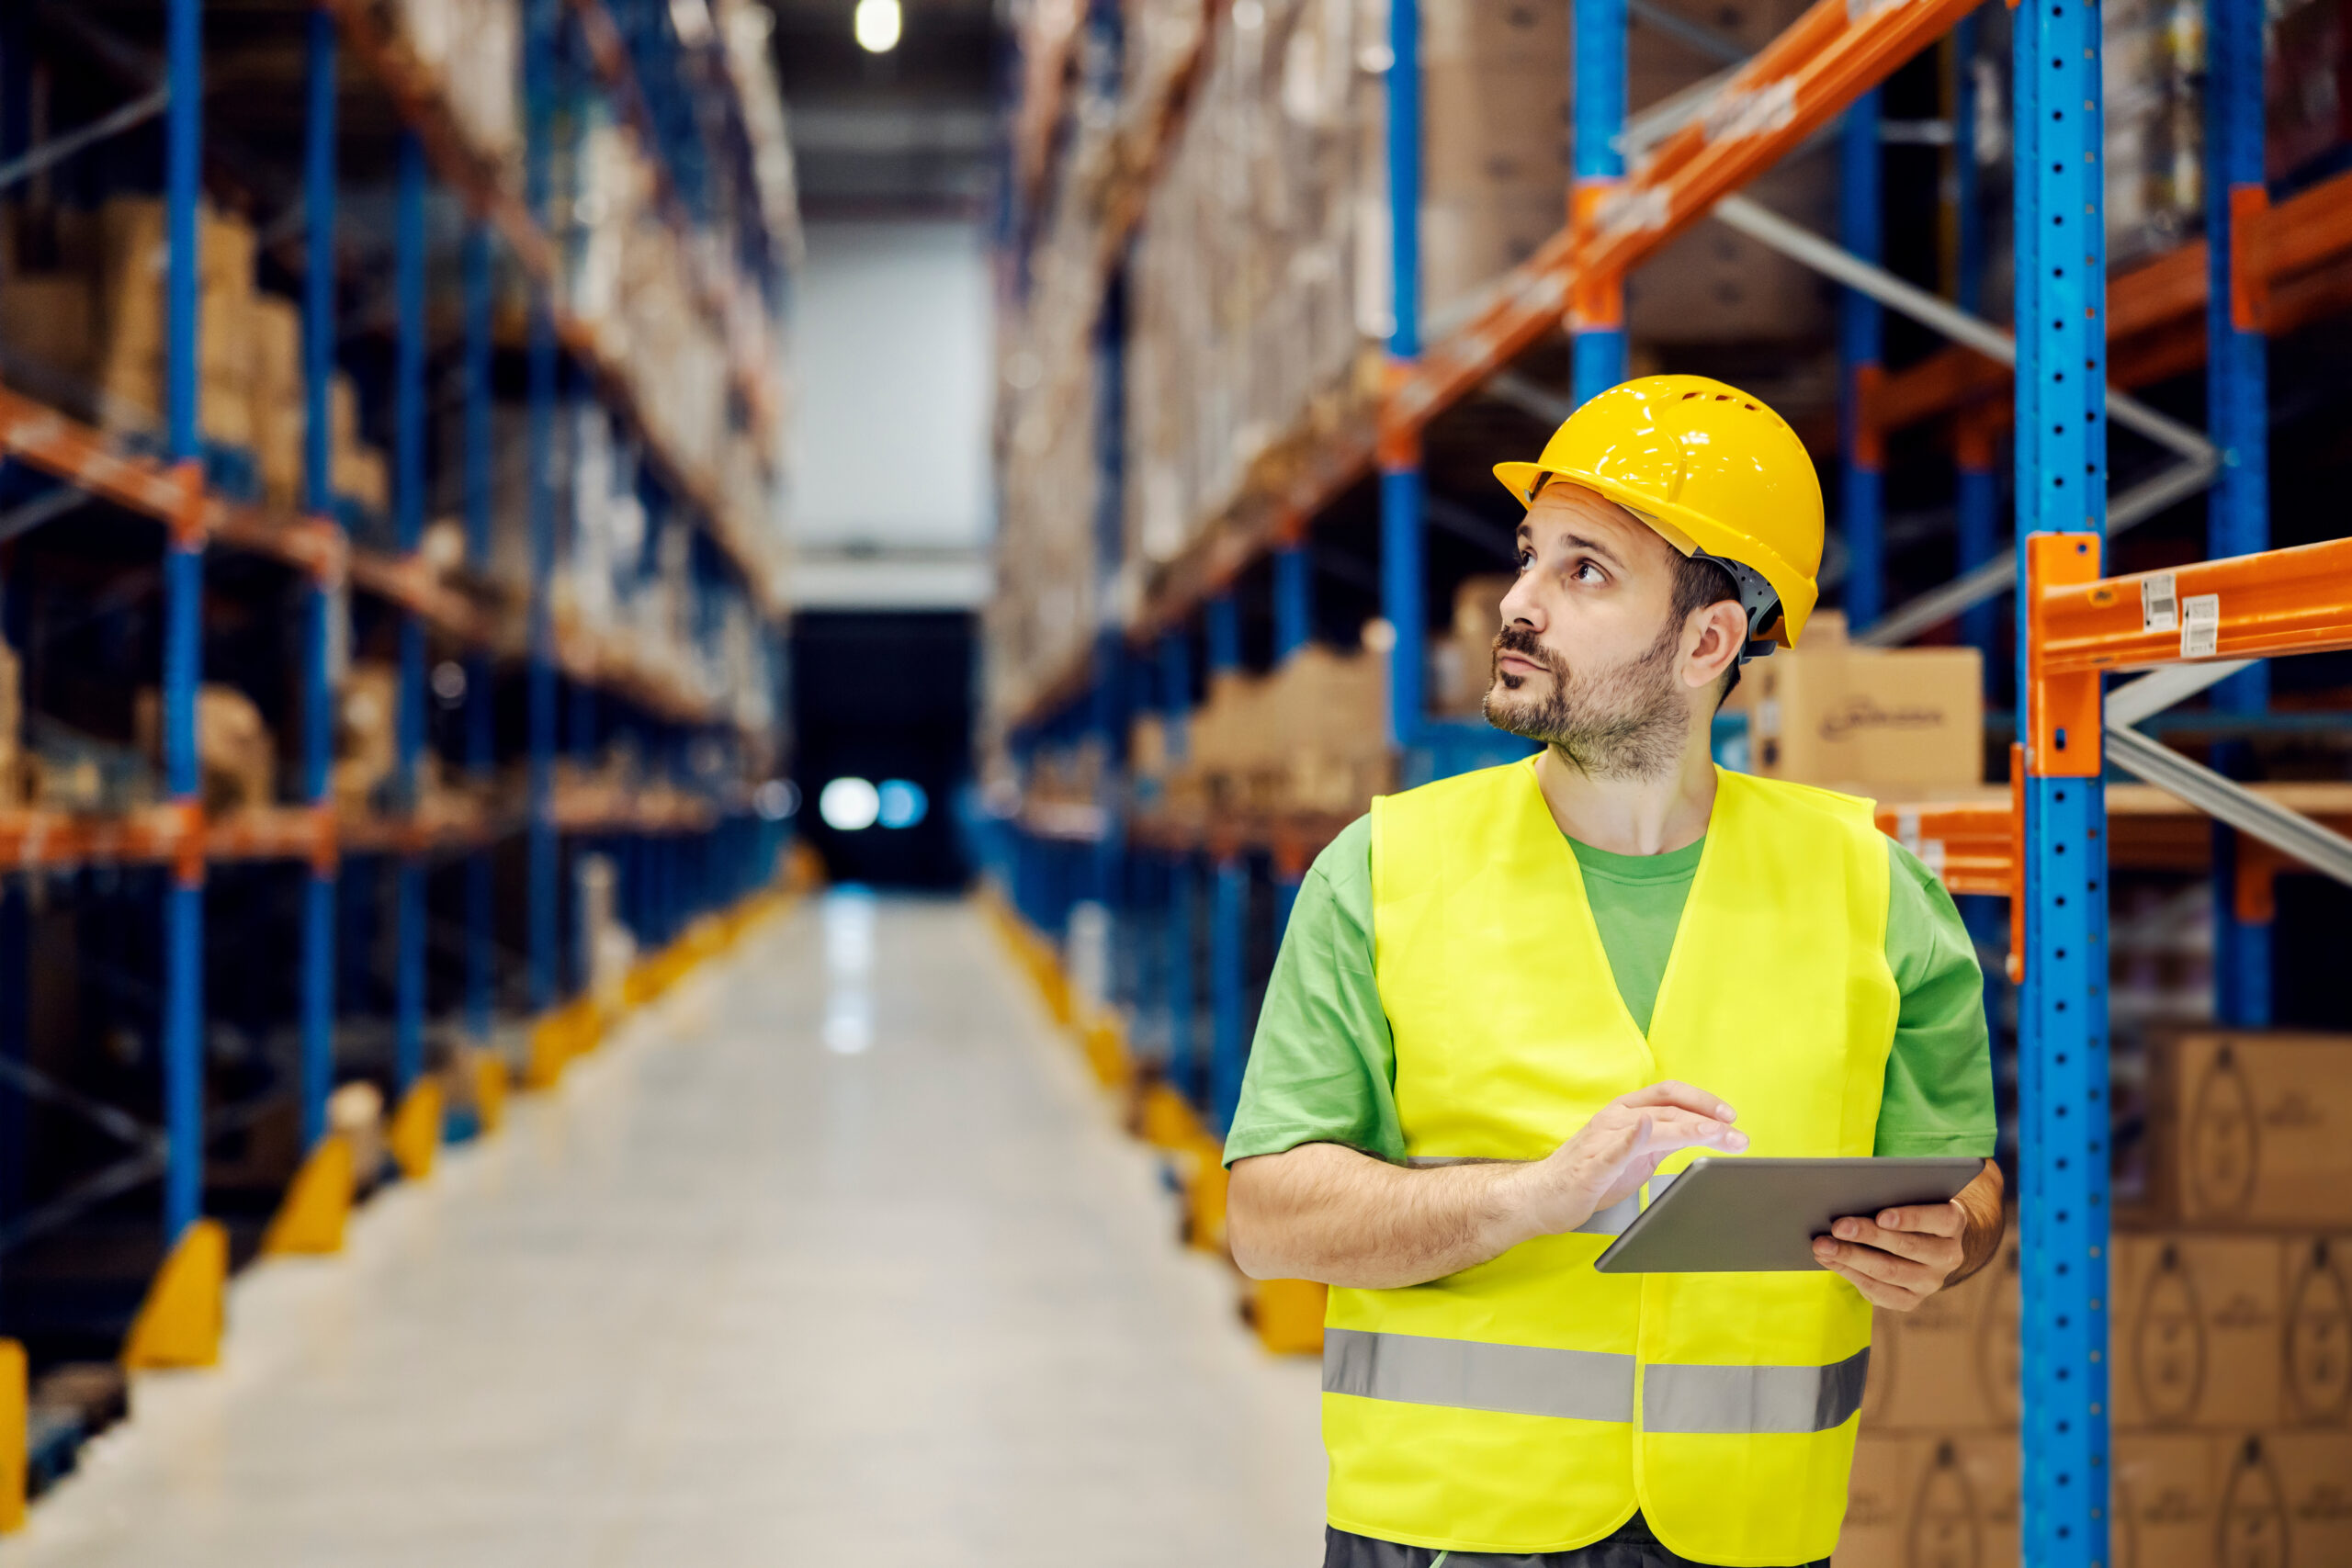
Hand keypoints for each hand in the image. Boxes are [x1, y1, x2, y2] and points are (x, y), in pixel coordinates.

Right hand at [1513, 1081, 1747, 1238]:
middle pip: (1669, 1110)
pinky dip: (1633, 1137)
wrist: (1541, 1197)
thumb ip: (1664, 1140)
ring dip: (1688, 1130)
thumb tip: (1706, 1134)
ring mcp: (1601, 1140)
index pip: (1669, 1094)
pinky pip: (1614, 1149)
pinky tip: (1648, 1129)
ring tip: (1717, 1136)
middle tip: (1739, 1138)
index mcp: (1625, 1112)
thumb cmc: (1589, 1175)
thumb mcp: (1635, 1154)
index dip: (1702, 1100)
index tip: (1731, 1116)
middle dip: (1708, 1122)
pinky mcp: (1590, 1166)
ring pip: (1651, 1126)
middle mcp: (1614, 1118)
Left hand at [1812, 1200, 1966, 1309]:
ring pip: (1889, 1271)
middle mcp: (1947, 1255)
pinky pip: (1878, 1291)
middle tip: (1837, 1226)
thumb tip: (1849, 1194)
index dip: (1910, 1218)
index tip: (1881, 1216)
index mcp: (1953, 1223)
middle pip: (1907, 1246)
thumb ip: (1891, 1193)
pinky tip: (1829, 1260)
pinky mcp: (1911, 1300)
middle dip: (1868, 1236)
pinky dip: (1850, 1274)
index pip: (1939, 1219)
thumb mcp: (1909, 1196)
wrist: (1925, 1243)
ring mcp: (1931, 1282)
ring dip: (1851, 1257)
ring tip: (1822, 1245)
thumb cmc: (1908, 1208)